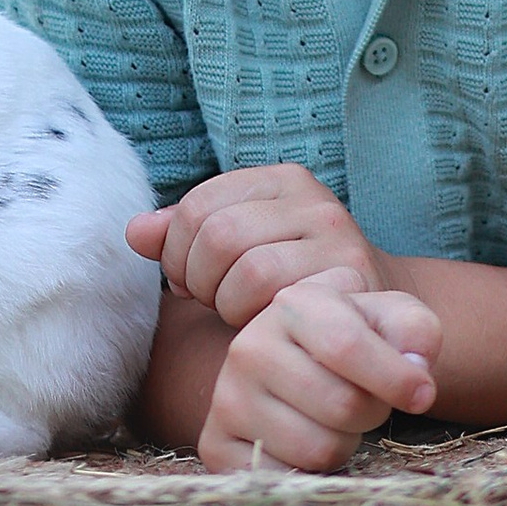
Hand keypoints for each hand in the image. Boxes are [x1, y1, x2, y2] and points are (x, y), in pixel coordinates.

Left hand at [129, 161, 385, 324]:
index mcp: (280, 180)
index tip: (186, 282)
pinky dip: (254, 320)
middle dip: (197, 281)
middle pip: (217, 235)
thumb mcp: (239, 251)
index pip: (197, 204)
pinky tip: (262, 325)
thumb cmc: (291, 286)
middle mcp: (311, 199)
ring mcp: (336, 235)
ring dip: (226, 305)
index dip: (176, 252)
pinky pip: (276, 299)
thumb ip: (186, 238)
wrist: (371, 319)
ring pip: (245, 269)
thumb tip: (134, 232)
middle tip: (209, 302)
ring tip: (237, 312)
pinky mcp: (349, 276)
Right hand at [197, 266, 441, 473]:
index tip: (425, 394)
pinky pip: (285, 480)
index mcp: (293, 303)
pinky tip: (305, 441)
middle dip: (371, 412)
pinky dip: (310, 472)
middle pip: (341, 405)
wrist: (299, 365)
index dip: (395, 377)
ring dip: (344, 443)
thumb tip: (416, 369)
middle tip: (366, 400)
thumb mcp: (390, 319)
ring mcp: (228, 397)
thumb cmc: (355, 340)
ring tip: (334, 418)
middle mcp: (250, 346)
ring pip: (317, 449)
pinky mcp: (216, 445)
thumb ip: (415, 330)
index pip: (346, 345)